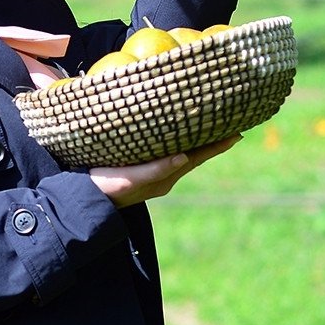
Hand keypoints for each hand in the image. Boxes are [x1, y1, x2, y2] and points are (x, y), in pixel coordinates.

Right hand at [89, 135, 241, 207]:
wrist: (86, 201)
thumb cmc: (107, 187)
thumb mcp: (131, 179)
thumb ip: (156, 169)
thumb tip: (184, 157)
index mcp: (166, 177)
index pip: (198, 157)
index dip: (217, 146)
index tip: (238, 133)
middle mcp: (165, 176)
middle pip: (195, 154)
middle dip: (212, 140)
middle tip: (231, 123)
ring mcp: (154, 173)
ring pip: (183, 153)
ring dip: (197, 140)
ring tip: (210, 124)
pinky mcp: (142, 169)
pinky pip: (168, 152)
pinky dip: (179, 142)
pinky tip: (177, 134)